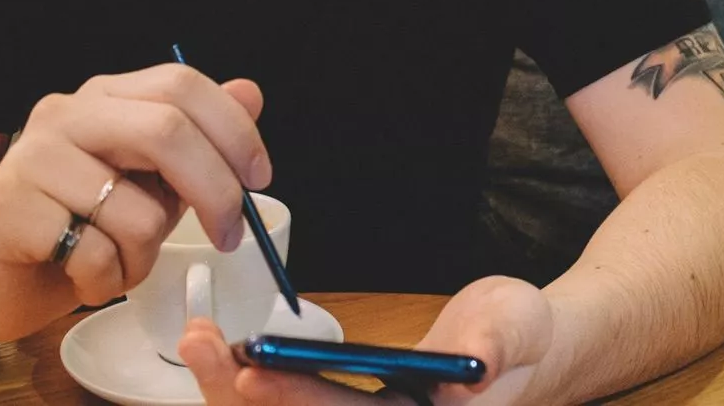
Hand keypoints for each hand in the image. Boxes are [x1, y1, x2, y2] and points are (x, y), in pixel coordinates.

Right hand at [0, 64, 269, 343]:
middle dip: (215, 191)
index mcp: (106, 98)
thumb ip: (200, 142)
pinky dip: (106, 280)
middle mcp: (65, 114)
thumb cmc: (83, 228)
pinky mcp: (6, 209)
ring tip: (120, 262)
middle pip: (165, 132)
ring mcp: (30, 158)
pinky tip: (84, 277)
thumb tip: (251, 93)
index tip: (258, 179)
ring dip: (145, 255)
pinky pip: (93, 253)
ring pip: (134, 210)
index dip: (233, 130)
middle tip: (230, 236)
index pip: (181, 86)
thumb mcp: (154, 184)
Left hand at [181, 276, 554, 405]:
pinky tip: (226, 351)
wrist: (518, 346)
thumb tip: (469, 377)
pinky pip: (287, 401)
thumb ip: (499, 346)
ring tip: (202, 340)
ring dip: (234, 387)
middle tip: (203, 342)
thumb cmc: (521, 336)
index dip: (298, 398)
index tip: (254, 370)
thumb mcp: (521, 326)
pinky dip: (252, 381)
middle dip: (244, 390)